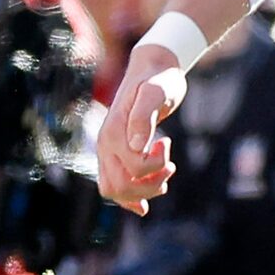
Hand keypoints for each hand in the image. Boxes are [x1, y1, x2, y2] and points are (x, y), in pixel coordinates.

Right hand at [95, 46, 186, 213]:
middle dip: (149, 184)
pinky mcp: (116, 153)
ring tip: (165, 173)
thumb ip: (145, 116)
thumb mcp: (157, 92)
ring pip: (115, 191)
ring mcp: (108, 150)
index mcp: (113, 132)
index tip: (166, 142)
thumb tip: (137, 146)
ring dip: (143, 191)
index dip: (156, 164)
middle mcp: (105, 144)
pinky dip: (127, 200)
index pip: (133, 169)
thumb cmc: (159, 80)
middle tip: (170, 166)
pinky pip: (112, 186)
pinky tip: (143, 205)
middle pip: (120, 187)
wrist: (153, 69)